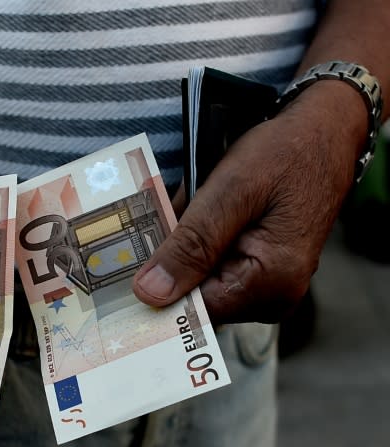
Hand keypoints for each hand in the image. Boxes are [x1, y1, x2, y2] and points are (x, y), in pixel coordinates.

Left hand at [132, 81, 361, 323]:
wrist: (323, 134)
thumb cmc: (284, 155)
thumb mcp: (231, 192)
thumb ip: (191, 245)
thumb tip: (150, 295)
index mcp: (271, 284)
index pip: (195, 311)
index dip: (158, 291)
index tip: (124, 271)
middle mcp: (273, 297)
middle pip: (195, 298)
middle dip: (170, 260)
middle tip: (155, 220)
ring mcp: (268, 287)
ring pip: (199, 280)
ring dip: (181, 245)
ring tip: (186, 203)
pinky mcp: (260, 272)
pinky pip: (212, 266)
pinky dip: (195, 240)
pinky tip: (196, 208)